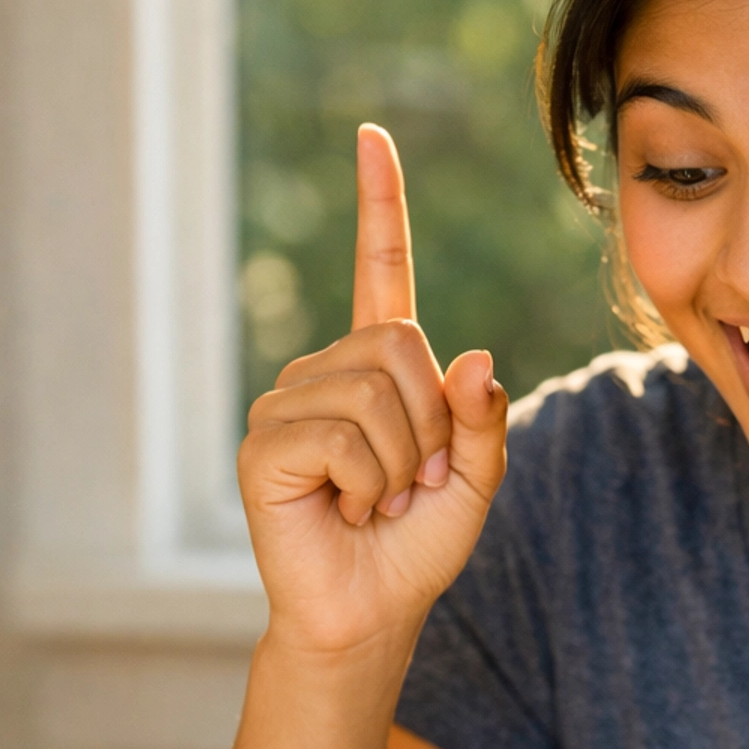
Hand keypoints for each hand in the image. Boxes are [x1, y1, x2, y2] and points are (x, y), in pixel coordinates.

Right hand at [239, 126, 507, 655]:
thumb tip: (474, 360)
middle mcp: (326, 373)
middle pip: (402, 345)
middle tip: (412, 482)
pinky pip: (342, 436)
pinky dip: (368, 484)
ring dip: (402, 462)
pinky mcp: (264, 443)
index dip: (380, 205)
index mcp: (378, 368)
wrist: (372, 611)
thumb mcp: (477, 481)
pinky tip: (347, 509)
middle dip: (432, 426)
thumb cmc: (418, 545)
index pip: (380, 270)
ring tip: (378, 501)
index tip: (372, 137)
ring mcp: (287, 403)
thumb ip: (484, 420)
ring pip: (376, 393)